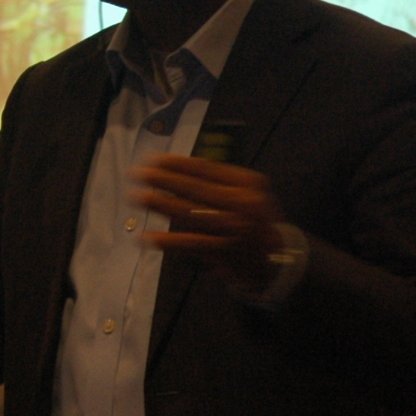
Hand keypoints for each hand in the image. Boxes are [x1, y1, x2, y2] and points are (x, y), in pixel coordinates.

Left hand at [131, 155, 286, 288]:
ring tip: (137, 196)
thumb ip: (218, 179)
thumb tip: (176, 167)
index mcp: (246, 182)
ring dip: (160, 205)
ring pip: (190, 213)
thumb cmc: (254, 219)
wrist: (278, 257)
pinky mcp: (225, 251)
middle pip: (195, 188)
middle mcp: (241, 203)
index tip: (154, 159)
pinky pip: (191, 244)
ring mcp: (233, 227)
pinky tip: (147, 238)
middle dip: (163, 180)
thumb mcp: (246, 191)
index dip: (176, 163)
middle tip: (138, 173)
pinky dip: (168, 241)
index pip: (205, 168)